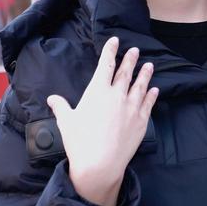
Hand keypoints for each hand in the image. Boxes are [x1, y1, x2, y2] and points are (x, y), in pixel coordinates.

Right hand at [47, 36, 157, 205]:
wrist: (100, 165)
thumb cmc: (80, 142)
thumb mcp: (66, 122)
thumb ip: (60, 107)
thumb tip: (52, 98)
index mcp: (98, 91)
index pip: (106, 65)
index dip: (110, 51)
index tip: (115, 41)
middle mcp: (117, 95)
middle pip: (125, 72)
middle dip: (130, 59)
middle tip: (135, 50)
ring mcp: (131, 108)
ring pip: (140, 85)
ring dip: (145, 74)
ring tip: (149, 65)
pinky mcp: (141, 121)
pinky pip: (148, 104)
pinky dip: (152, 95)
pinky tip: (154, 90)